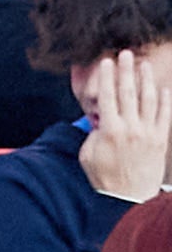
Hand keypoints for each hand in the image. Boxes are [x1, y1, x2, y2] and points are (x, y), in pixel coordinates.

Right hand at [83, 46, 171, 201]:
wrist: (126, 198)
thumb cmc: (103, 176)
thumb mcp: (87, 153)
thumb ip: (92, 133)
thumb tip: (98, 121)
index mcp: (109, 130)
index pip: (107, 96)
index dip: (107, 76)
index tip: (106, 61)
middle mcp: (130, 128)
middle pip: (128, 93)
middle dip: (126, 71)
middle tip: (125, 54)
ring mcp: (147, 134)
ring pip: (148, 101)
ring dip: (146, 81)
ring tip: (144, 65)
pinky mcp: (159, 142)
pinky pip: (163, 117)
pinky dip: (164, 102)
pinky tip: (163, 89)